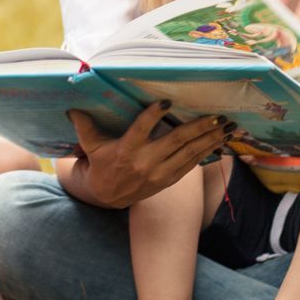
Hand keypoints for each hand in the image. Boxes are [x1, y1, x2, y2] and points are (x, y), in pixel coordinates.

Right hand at [66, 104, 230, 207]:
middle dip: (198, 128)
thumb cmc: (100, 164)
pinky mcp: (168, 180)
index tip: (167, 101)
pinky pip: (191, 166)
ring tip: (227, 127)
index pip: (141, 129)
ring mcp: (159, 173)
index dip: (154, 115)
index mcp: (126, 150)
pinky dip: (207, 153)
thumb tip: (72, 107)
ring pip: (189, 154)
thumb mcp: (90, 146)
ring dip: (210, 140)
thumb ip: (84, 126)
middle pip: (175, 142)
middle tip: (217, 116)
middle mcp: (145, 162)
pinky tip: (221, 142)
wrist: (107, 197)